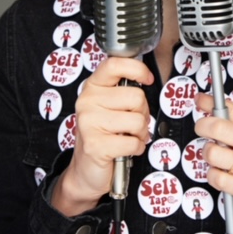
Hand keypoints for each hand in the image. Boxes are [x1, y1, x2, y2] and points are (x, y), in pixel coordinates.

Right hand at [52, 56, 152, 215]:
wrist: (85, 169)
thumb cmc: (103, 134)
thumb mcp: (109, 105)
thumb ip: (122, 89)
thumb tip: (145, 77)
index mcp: (92, 86)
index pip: (115, 64)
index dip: (137, 69)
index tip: (147, 79)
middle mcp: (87, 101)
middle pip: (136, 97)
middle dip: (143, 113)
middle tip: (132, 122)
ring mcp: (89, 123)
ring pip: (138, 121)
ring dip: (140, 133)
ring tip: (128, 136)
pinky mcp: (96, 145)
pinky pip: (134, 142)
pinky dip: (136, 148)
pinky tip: (124, 149)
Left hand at [194, 93, 232, 223]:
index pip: (231, 109)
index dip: (210, 103)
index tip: (203, 101)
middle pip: (216, 128)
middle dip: (202, 124)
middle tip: (203, 125)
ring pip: (213, 154)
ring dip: (207, 150)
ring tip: (213, 149)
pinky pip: (220, 181)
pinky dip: (213, 175)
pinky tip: (218, 171)